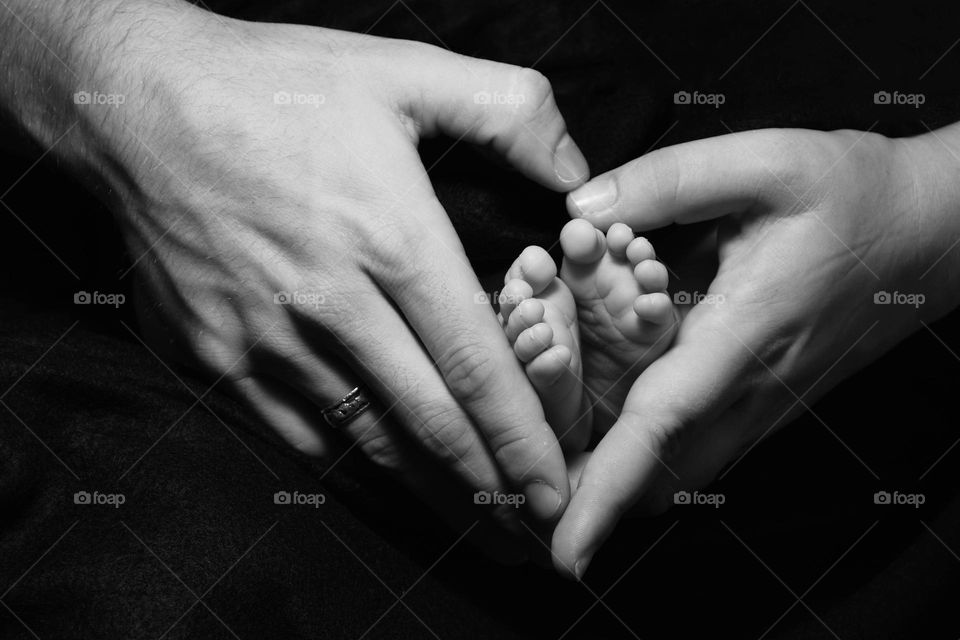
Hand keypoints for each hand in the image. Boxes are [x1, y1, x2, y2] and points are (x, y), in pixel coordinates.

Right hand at [10, 1, 591, 534]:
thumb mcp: (403, 70)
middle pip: (429, 422)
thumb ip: (508, 108)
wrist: (137, 104)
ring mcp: (268, 339)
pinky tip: (384, 478)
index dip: (522, 436)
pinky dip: (350, 463)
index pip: (474, 364)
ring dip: (427, 488)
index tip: (556, 486)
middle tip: (530, 529)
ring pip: (367, 437)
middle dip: (488, 487)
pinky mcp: (219, 354)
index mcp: (390, 239)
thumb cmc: (272, 87)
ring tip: (472, 522)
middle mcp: (332, 304)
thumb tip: (576, 170)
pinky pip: (297, 430)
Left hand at [551, 126, 959, 576]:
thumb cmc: (853, 193)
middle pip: (657, 473)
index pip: (663, 424)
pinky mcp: (766, 404)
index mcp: (744, 333)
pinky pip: (696, 450)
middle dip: (588, 487)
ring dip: (614, 472)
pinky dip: (645, 453)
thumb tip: (578, 212)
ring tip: (555, 441)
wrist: (934, 232)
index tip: (565, 549)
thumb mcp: (765, 162)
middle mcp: (751, 389)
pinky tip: (608, 415)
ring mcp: (763, 405)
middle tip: (526, 473)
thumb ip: (667, 181)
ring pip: (675, 471)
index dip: (608, 491)